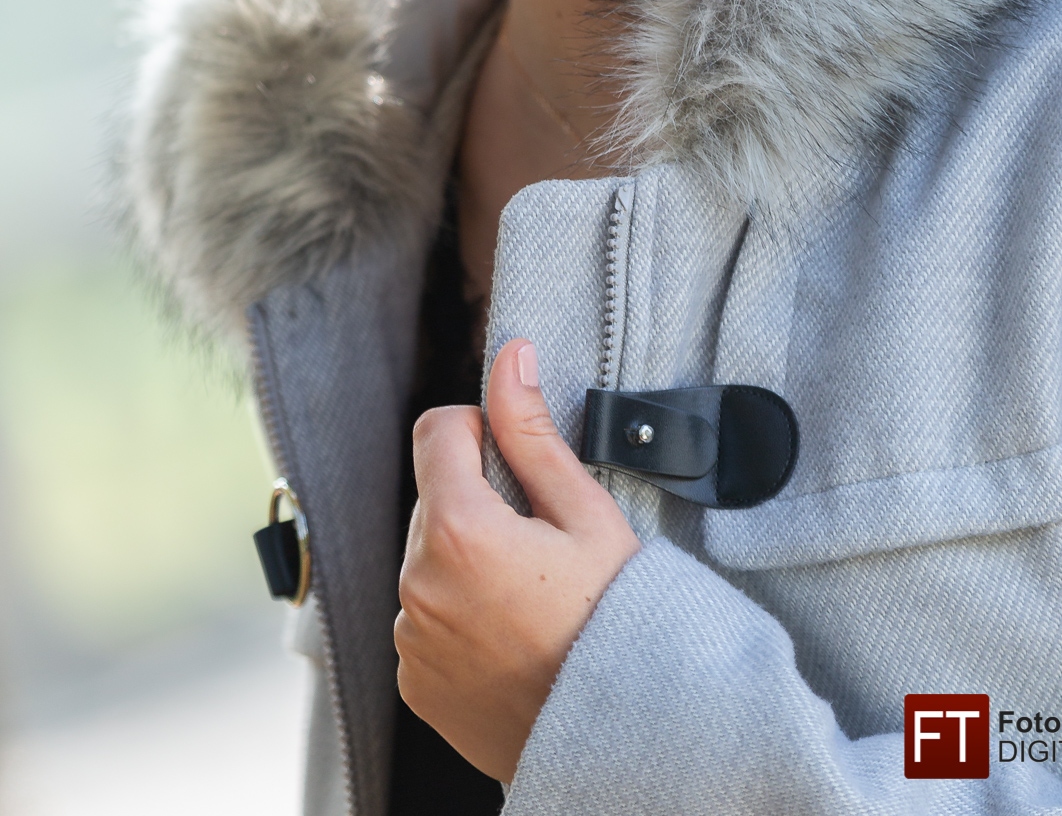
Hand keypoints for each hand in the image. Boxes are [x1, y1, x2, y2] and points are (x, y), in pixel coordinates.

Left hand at [394, 338, 640, 780]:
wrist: (617, 737)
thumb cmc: (614, 623)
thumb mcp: (585, 514)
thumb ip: (533, 432)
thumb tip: (509, 358)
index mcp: (457, 530)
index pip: (436, 431)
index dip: (479, 432)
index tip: (516, 464)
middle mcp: (417, 583)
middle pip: (432, 498)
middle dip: (476, 501)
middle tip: (539, 543)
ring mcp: (410, 638)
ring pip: (427, 558)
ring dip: (464, 559)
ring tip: (529, 595)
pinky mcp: (413, 681)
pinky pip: (424, 618)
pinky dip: (457, 614)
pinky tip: (510, 633)